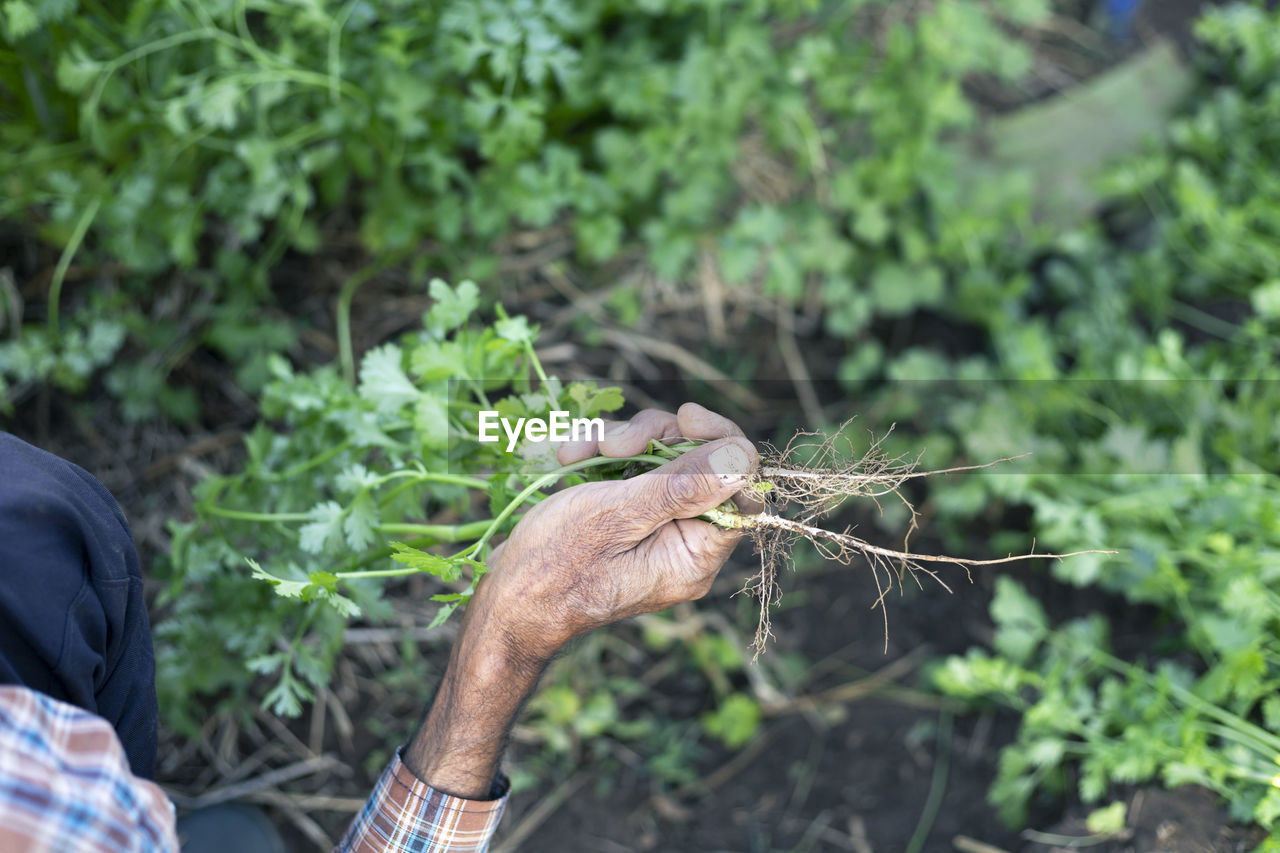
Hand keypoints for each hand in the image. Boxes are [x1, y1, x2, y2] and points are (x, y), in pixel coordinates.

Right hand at [478, 402, 759, 662]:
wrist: (506, 604)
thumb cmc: (556, 566)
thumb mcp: (618, 516)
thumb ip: (682, 486)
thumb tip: (742, 457)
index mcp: (696, 554)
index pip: (742, 486)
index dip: (721, 441)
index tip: (686, 416)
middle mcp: (684, 543)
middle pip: (700, 463)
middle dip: (655, 438)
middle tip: (611, 442)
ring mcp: (655, 529)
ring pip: (663, 458)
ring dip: (619, 442)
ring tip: (576, 452)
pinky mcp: (628, 517)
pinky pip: (632, 471)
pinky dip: (601, 456)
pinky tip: (569, 458)